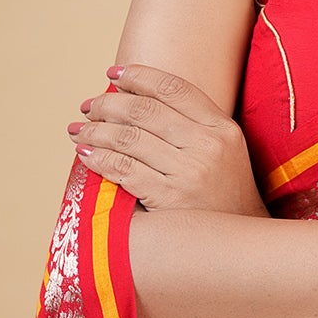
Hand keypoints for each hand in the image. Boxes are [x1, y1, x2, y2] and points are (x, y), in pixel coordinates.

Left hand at [67, 64, 268, 215]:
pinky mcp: (170, 198)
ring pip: (128, 138)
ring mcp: (189, 172)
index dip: (139, 76)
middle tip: (88, 107)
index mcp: (222, 127)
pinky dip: (99, 158)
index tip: (113, 75)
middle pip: (145, 110)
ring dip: (95, 131)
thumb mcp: (223, 151)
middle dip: (108, 104)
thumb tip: (136, 100)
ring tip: (78, 131)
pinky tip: (85, 154)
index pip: (174, 88)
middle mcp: (208, 145)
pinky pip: (124, 169)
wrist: (239, 242)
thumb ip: (191, 125)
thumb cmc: (223, 194)